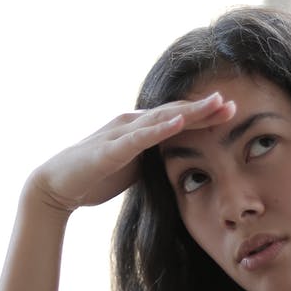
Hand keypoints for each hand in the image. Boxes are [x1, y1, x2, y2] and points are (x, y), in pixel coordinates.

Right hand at [29, 92, 234, 213]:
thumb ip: (153, 159)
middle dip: (205, 109)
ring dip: (189, 111)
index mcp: (138, 129)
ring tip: (215, 104)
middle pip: (174, 112)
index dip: (204, 115)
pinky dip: (160, 129)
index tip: (233, 113)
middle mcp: (131, 124)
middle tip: (233, 104)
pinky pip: (139, 138)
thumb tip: (178, 163)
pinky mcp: (110, 149)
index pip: (177, 118)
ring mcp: (120, 133)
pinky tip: (179, 123)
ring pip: (161, 119)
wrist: (56, 186)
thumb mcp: (133, 167)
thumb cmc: (94, 176)